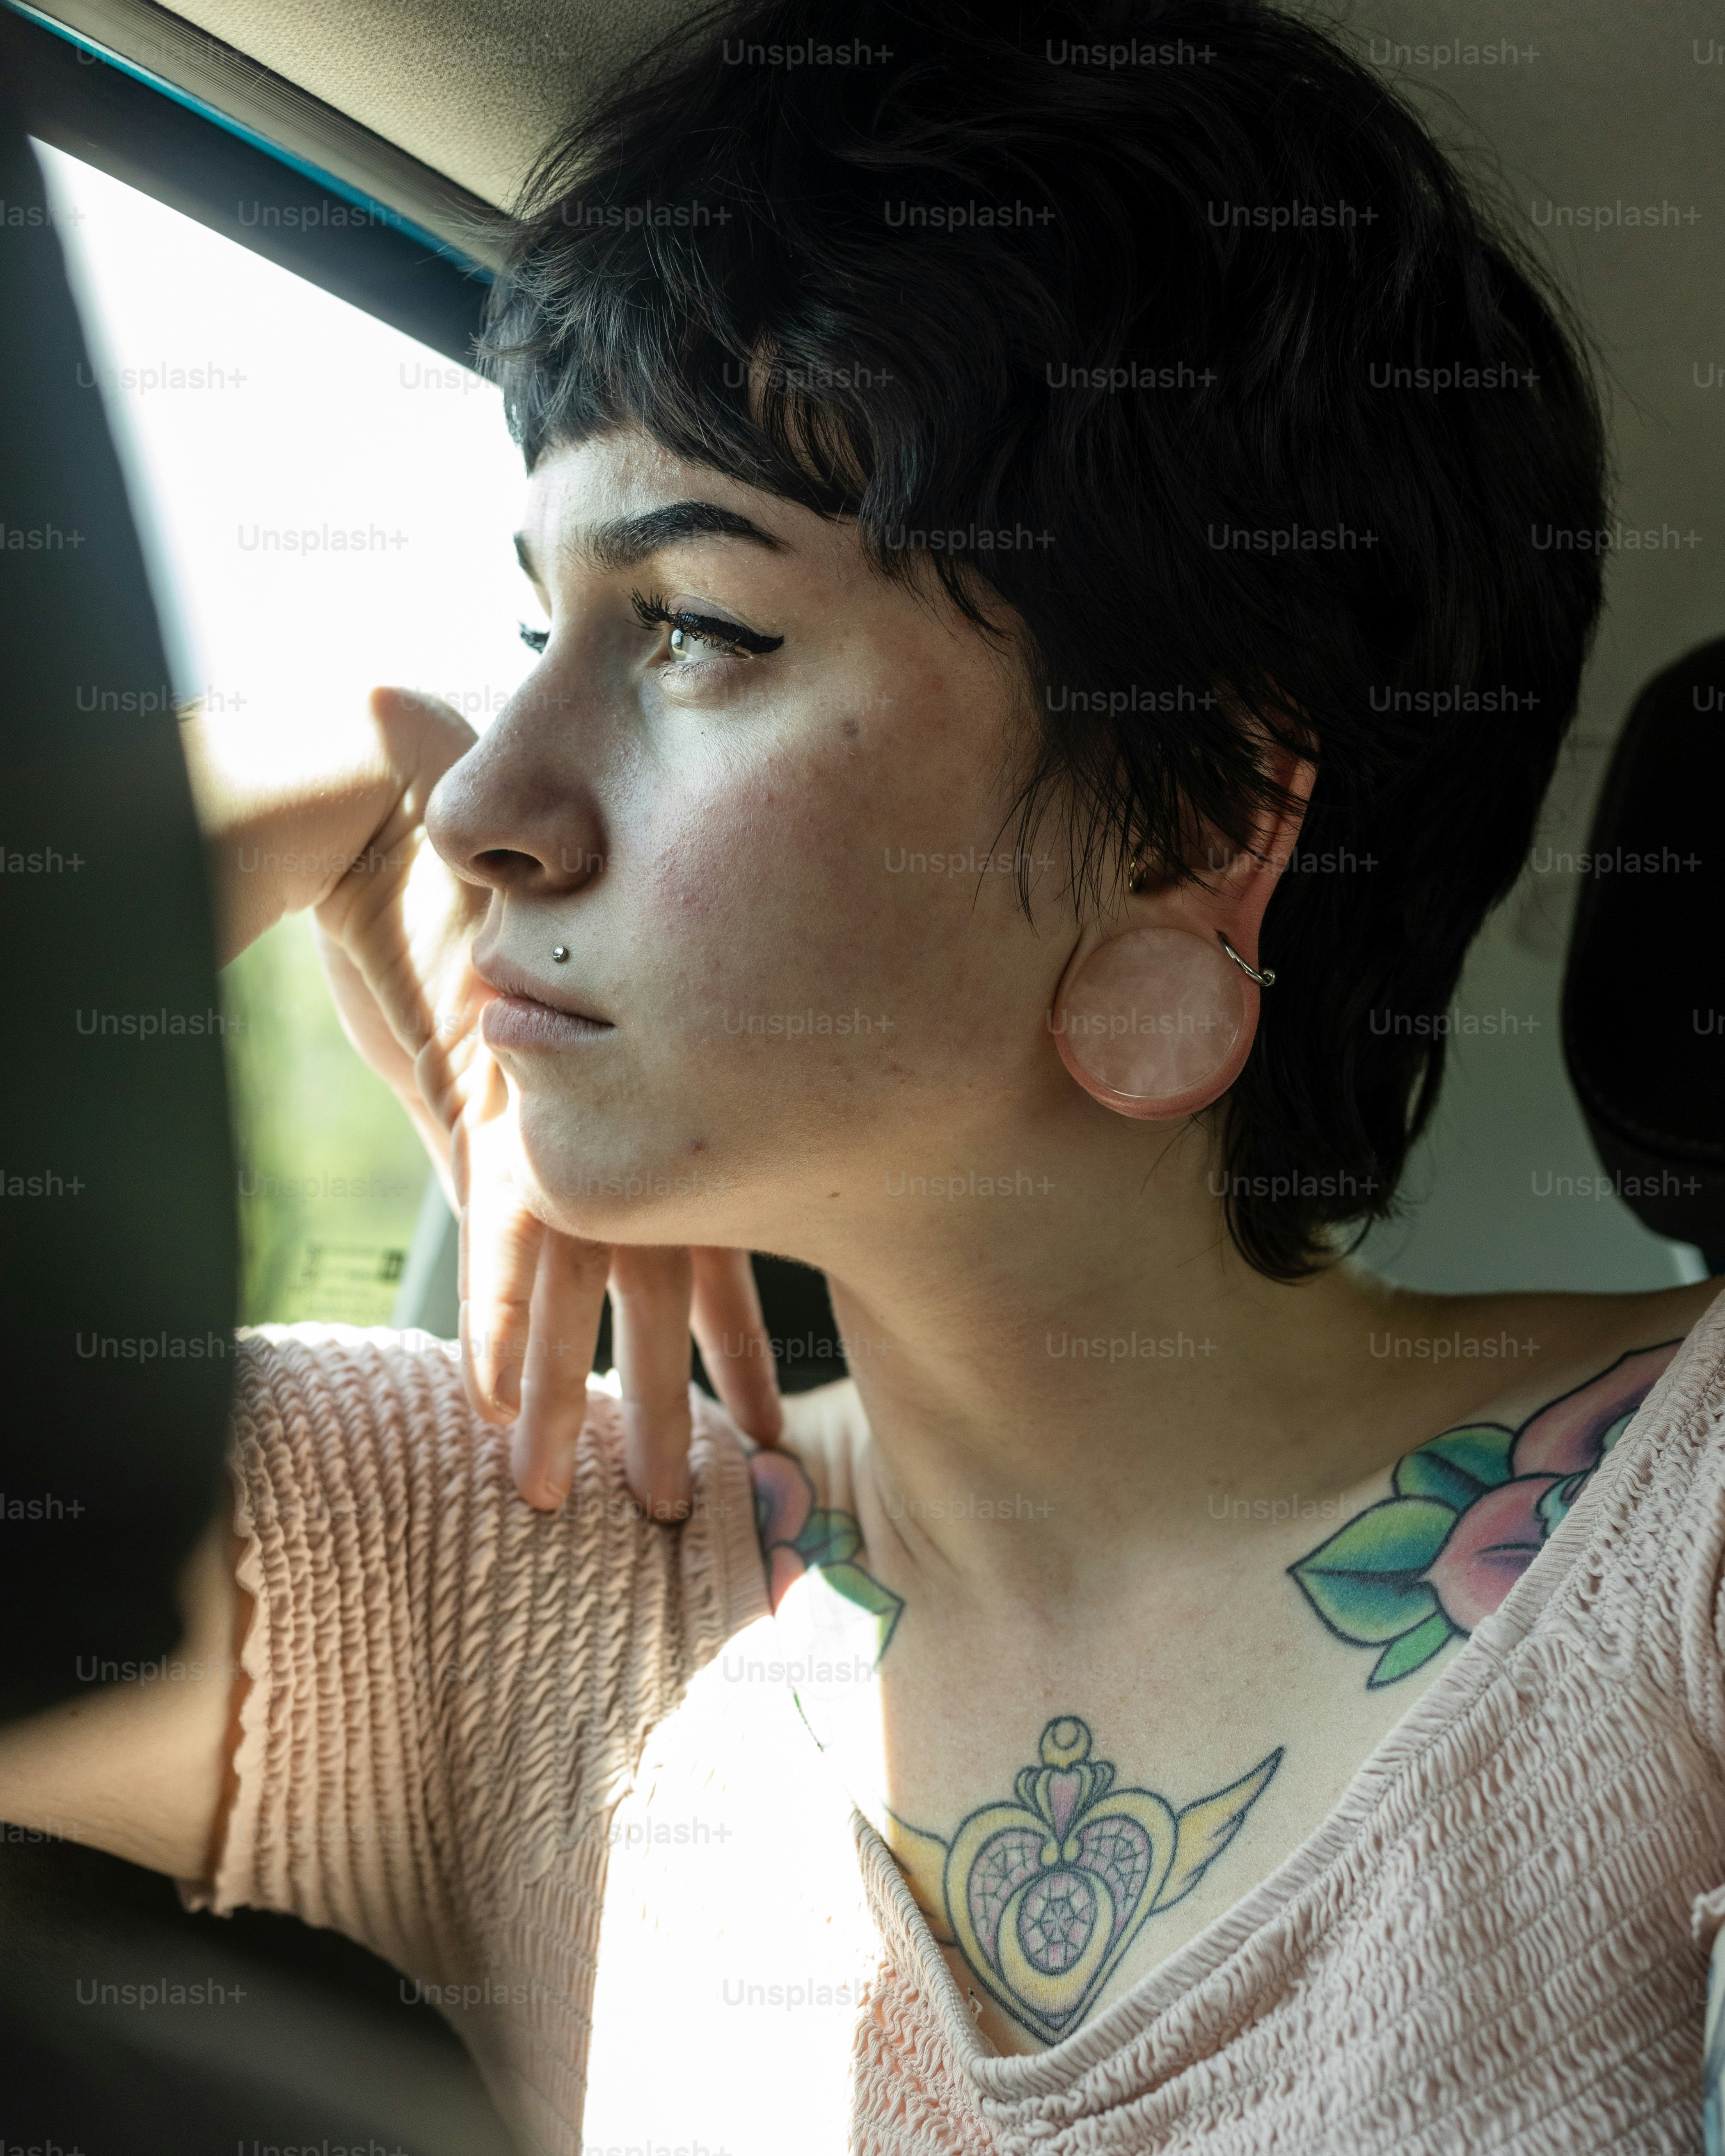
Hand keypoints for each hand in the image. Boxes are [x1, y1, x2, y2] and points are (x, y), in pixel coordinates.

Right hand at [304, 689, 784, 1514]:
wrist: (406, 839)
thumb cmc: (470, 935)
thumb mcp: (526, 1063)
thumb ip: (548, 1140)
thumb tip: (550, 1225)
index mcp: (645, 1120)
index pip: (710, 1260)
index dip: (736, 1351)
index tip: (766, 1429)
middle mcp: (615, 1130)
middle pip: (660, 1296)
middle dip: (668, 1406)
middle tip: (694, 1507)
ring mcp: (554, 1125)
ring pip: (585, 1287)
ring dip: (579, 1398)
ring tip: (590, 1493)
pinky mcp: (482, 1108)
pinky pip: (497, 1235)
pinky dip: (496, 1322)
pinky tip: (496, 1402)